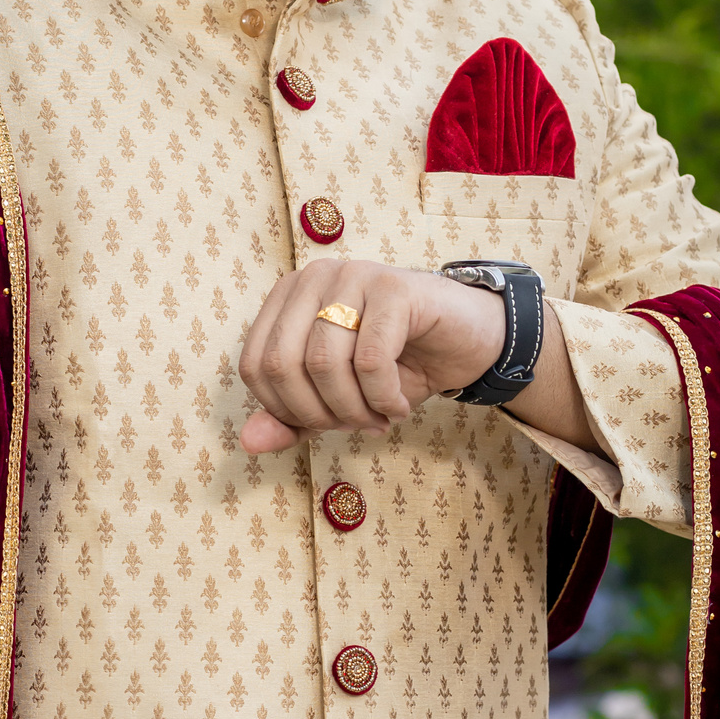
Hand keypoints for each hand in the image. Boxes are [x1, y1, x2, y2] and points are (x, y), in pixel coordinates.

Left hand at [238, 261, 504, 452]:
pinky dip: (383, 398)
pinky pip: (369, 360)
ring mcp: (353, 276)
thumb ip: (292, 417)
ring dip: (354, 410)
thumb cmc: (399, 364)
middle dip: (318, 413)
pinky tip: (400, 405)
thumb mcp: (338, 397)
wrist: (471, 341)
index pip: (254, 365)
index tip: (325, 424)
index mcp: (289, 297)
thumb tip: (248, 442)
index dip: (286, 411)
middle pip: (281, 364)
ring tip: (379, 417)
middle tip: (355, 425)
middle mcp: (314, 277)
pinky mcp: (393, 287)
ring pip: (324, 363)